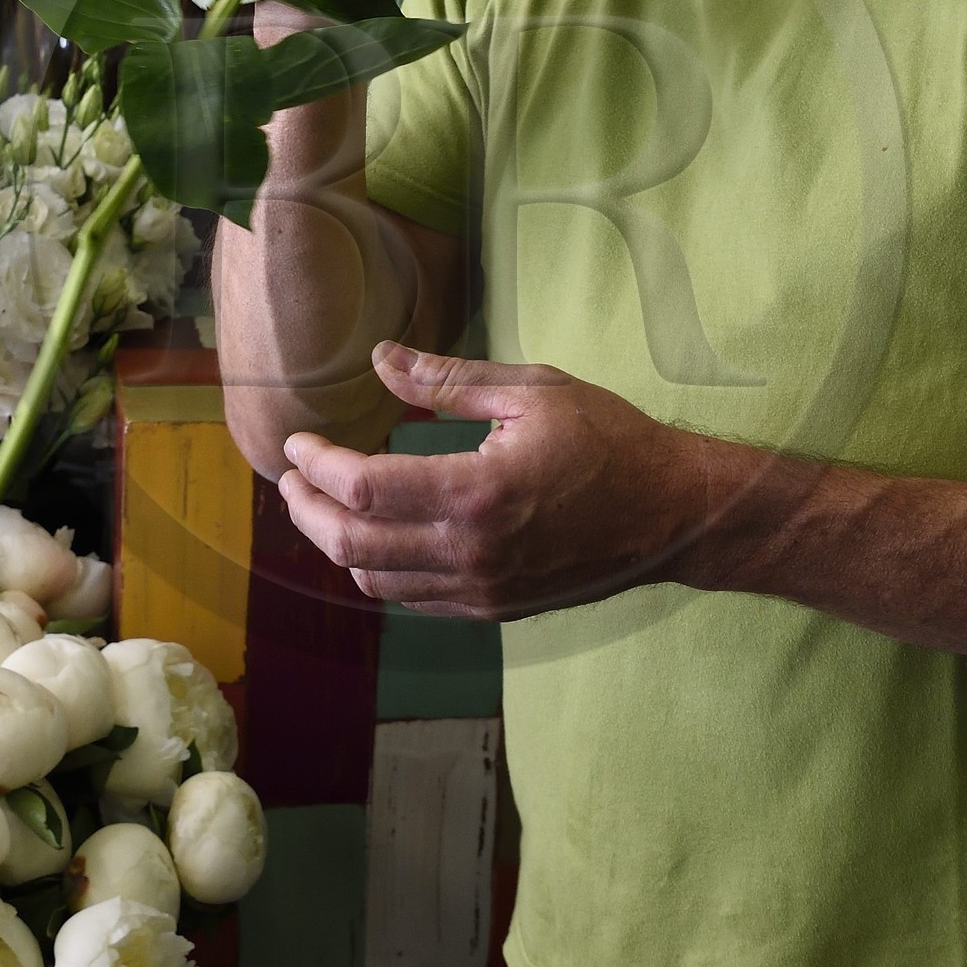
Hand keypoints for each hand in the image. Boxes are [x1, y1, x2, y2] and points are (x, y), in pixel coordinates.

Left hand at [276, 343, 711, 616]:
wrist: (673, 513)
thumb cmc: (609, 440)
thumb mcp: (531, 390)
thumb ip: (445, 381)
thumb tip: (380, 358)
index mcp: (476, 493)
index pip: (361, 488)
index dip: (316, 465)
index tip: (298, 444)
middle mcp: (471, 552)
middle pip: (351, 545)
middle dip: (306, 510)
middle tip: (293, 477)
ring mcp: (481, 588)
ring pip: (374, 580)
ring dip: (336, 543)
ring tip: (325, 504)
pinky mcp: (494, 607)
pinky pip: (412, 599)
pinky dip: (379, 567)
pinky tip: (377, 534)